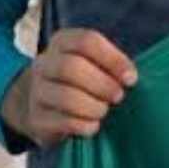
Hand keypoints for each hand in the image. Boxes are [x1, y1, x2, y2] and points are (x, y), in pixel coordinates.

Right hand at [0, 27, 136, 148]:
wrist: (42, 106)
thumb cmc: (80, 81)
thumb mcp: (93, 64)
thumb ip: (111, 65)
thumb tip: (129, 77)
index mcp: (62, 42)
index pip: (87, 41)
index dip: (113, 59)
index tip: (131, 78)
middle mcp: (44, 63)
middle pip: (71, 67)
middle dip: (102, 84)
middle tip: (118, 97)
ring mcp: (37, 91)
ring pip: (65, 96)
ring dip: (93, 106)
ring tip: (103, 111)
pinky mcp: (37, 118)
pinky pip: (62, 121)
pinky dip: (84, 125)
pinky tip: (93, 126)